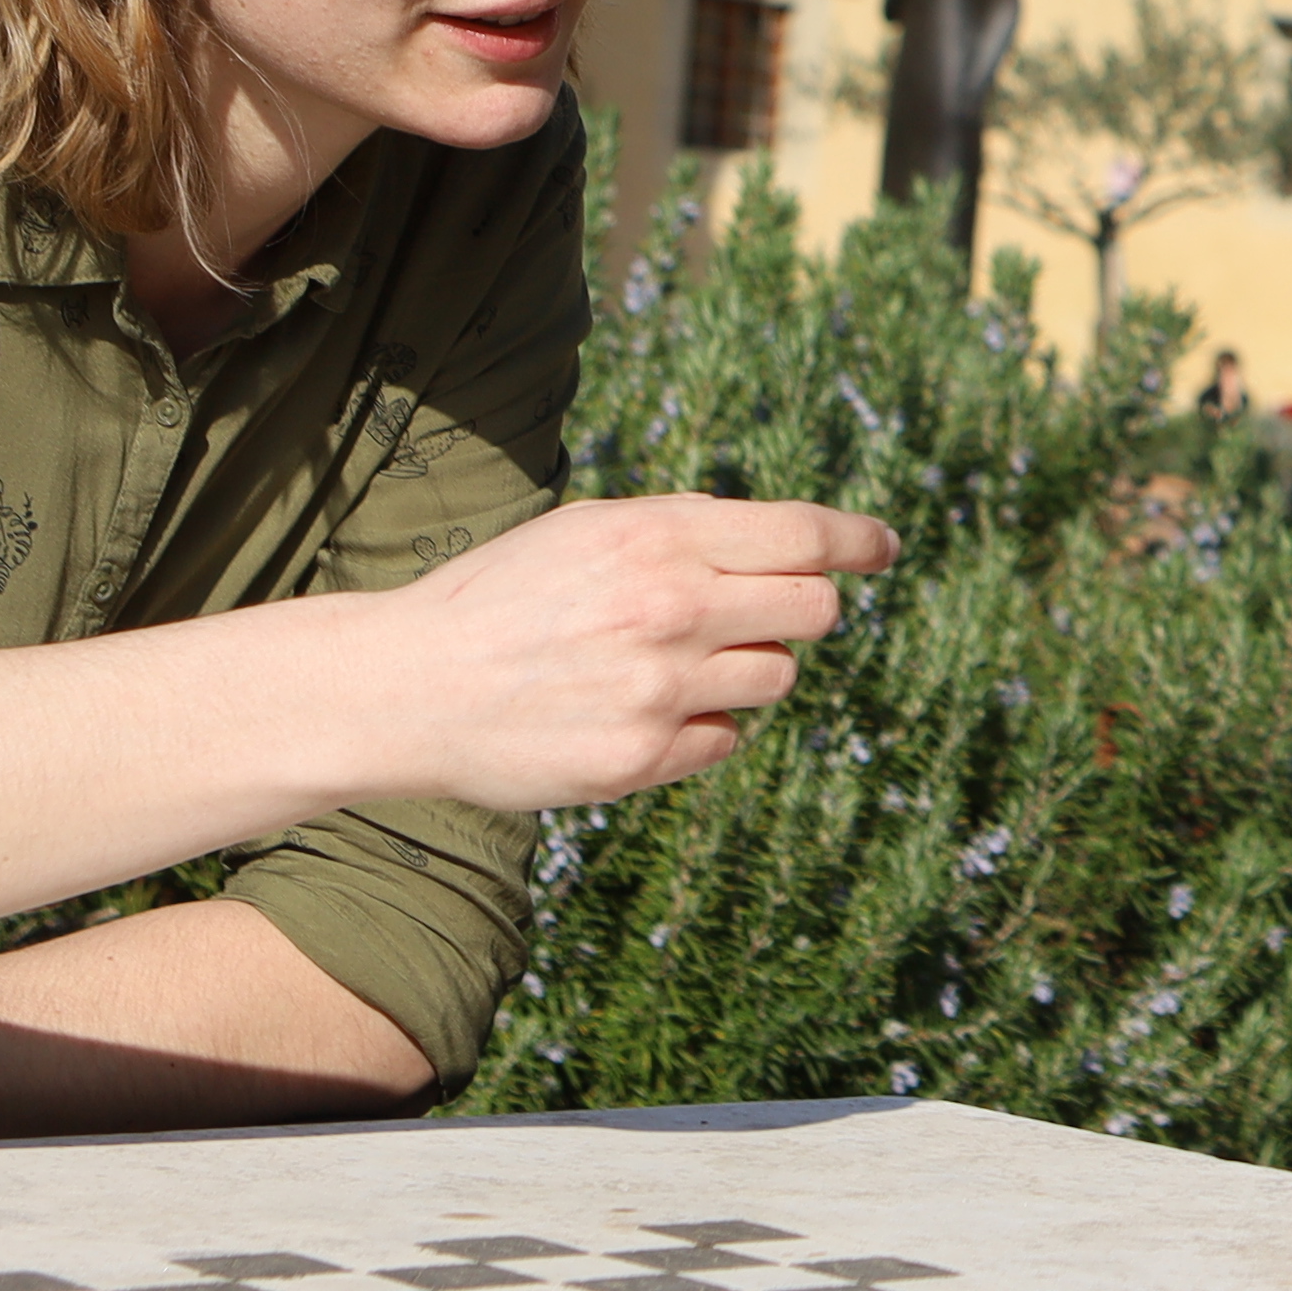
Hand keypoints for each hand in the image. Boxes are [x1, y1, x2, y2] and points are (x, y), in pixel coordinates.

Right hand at [366, 494, 895, 812]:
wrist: (407, 686)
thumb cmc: (503, 598)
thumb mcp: (590, 530)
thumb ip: (686, 532)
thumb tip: (791, 546)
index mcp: (659, 535)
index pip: (803, 534)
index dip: (857, 541)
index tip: (884, 548)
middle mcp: (672, 608)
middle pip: (814, 612)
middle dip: (799, 610)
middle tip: (755, 614)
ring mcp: (661, 689)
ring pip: (775, 679)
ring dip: (741, 671)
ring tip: (662, 665)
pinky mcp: (644, 760)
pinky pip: (726, 740)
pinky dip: (700, 728)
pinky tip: (635, 713)